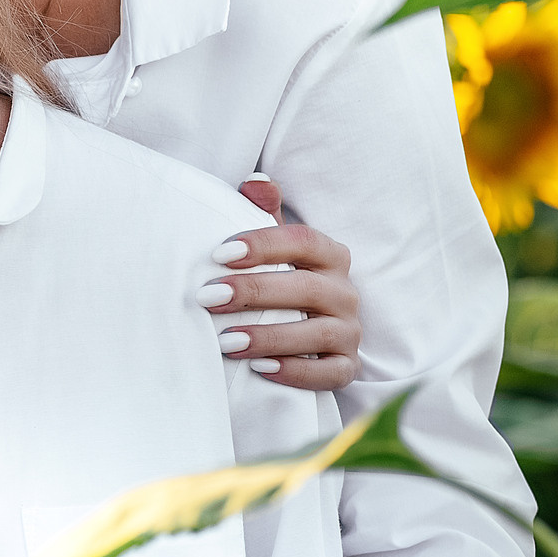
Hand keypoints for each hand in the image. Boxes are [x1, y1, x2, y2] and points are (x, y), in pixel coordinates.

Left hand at [202, 179, 359, 391]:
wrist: (298, 335)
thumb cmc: (275, 279)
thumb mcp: (270, 247)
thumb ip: (263, 213)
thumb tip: (255, 183)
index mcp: (328, 256)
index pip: (303, 241)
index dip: (264, 244)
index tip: (219, 254)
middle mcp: (344, 292)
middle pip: (307, 288)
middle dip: (254, 292)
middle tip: (207, 298)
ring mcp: (350, 331)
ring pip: (319, 333)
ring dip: (270, 337)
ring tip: (226, 341)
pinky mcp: (347, 366)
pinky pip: (330, 372)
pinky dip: (296, 372)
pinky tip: (260, 369)